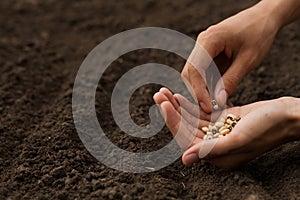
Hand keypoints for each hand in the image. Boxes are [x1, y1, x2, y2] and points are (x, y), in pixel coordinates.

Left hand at [153, 88, 299, 168]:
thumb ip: (212, 150)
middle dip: (171, 112)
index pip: (187, 139)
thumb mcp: (240, 138)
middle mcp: (215, 146)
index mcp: (217, 155)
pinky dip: (189, 105)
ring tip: (163, 92)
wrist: (287, 115)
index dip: (173, 122)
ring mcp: (218, 133)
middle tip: (157, 94)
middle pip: (186, 129)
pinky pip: (201, 114)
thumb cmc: (268, 127)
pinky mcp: (223, 121)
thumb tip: (184, 159)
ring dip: (177, 107)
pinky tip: (178, 96)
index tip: (163, 104)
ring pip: (191, 120)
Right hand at [182, 0, 299, 112]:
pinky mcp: (208, 54)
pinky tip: (219, 97)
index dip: (198, 91)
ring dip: (203, 91)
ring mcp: (203, 48)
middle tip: (209, 110)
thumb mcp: (248, 59)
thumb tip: (218, 101)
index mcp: (209, 40)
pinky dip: (209, 86)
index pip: (195, 69)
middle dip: (197, 93)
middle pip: (190, 73)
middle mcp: (201, 43)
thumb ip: (231, 80)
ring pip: (195, 75)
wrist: (264, 17)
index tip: (207, 107)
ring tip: (215, 106)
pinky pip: (204, 73)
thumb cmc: (259, 33)